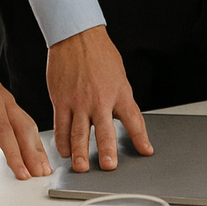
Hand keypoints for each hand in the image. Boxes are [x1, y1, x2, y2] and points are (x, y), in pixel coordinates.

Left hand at [0, 24, 51, 179]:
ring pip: (28, 126)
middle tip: (41, 174)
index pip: (5, 133)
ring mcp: (8, 101)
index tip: (21, 172)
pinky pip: (25, 121)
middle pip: (24, 131)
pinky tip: (36, 148)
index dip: (14, 155)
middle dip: (34, 154)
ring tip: (44, 165)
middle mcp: (4, 101)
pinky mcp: (8, 102)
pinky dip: (33, 137)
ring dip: (37, 147)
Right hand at [46, 26, 151, 171]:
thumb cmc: (100, 55)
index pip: (134, 119)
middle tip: (108, 166)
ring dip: (79, 152)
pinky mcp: (60, 100)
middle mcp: (99, 99)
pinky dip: (61, 141)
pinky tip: (64, 151)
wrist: (77, 37)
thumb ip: (121, 99)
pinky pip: (60, 125)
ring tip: (81, 168)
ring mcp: (78, 101)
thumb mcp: (120, 77)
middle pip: (104, 130)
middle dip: (107, 150)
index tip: (146, 151)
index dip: (141, 137)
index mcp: (119, 92)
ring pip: (78, 132)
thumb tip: (126, 119)